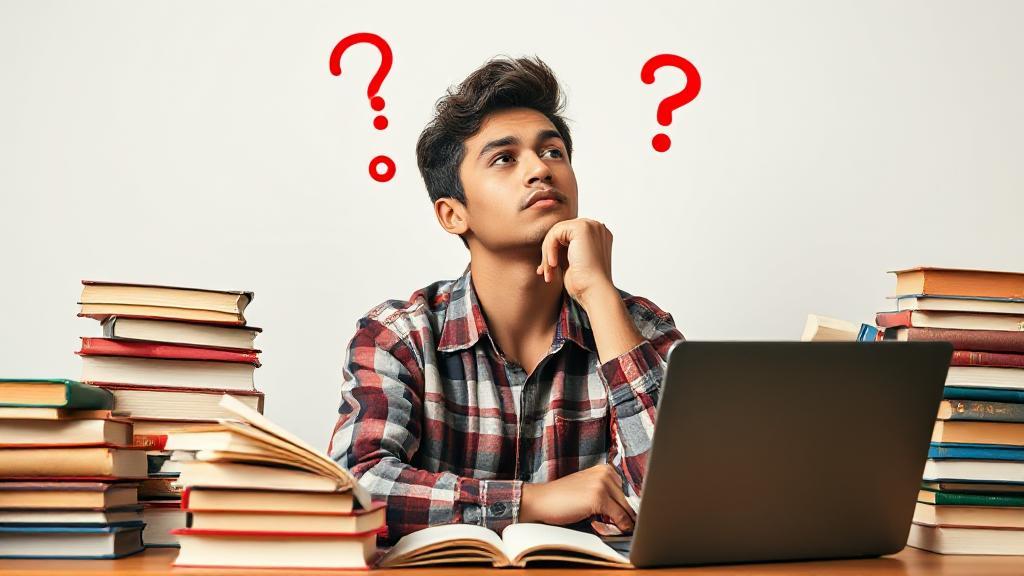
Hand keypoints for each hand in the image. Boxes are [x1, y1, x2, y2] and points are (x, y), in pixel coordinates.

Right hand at [519, 464, 635, 531]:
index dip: (627, 507)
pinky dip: (621, 526)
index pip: (627, 492)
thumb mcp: (588, 490)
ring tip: (615, 529)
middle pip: (628, 501)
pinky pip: (620, 517)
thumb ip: (607, 495)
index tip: (629, 519)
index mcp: (605, 469)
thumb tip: (628, 513)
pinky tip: (616, 530)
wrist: (541, 500)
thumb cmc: (562, 499)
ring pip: (626, 510)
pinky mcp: (599, 498)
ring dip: (624, 523)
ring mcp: (602, 484)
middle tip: (623, 528)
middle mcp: (606, 473)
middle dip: (626, 516)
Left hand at [536, 218, 614, 307]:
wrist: (595, 291)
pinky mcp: (582, 228)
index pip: (567, 235)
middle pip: (560, 232)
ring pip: (555, 233)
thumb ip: (563, 250)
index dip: (554, 251)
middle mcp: (596, 227)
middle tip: (545, 272)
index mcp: (597, 236)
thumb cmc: (584, 283)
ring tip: (548, 272)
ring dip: (547, 254)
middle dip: (549, 253)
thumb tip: (545, 248)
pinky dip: (549, 250)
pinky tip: (553, 265)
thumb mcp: (572, 263)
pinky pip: (554, 234)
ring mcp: (591, 226)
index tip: (548, 270)